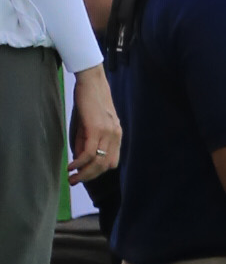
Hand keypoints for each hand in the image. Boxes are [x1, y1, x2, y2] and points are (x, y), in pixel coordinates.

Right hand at [66, 65, 119, 184]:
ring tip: (71, 178)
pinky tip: (71, 166)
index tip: (84, 175)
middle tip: (74, 182)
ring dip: (84, 173)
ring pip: (98, 162)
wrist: (91, 82)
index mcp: (117, 135)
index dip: (98, 172)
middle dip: (89, 177)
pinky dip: (79, 163)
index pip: (112, 162)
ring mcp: (108, 132)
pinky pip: (89, 153)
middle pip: (105, 166)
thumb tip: (80, 160)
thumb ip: (86, 143)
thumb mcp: (89, 125)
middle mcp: (116, 136)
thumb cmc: (89, 102)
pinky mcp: (97, 128)